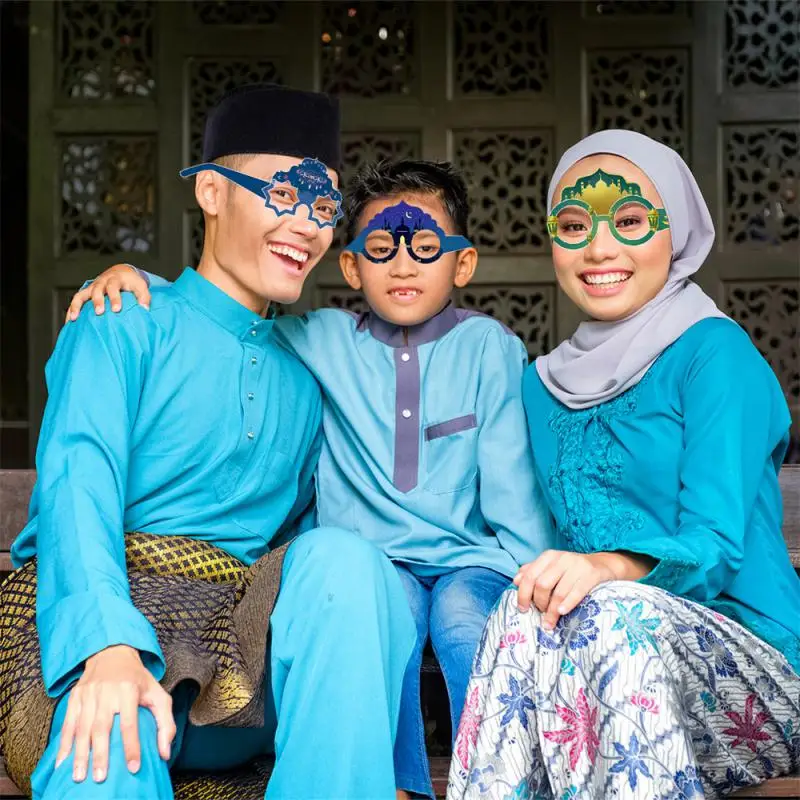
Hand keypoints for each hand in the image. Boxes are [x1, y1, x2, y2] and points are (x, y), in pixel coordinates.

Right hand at [55, 645, 174, 783]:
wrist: (112, 652)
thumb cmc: (137, 678)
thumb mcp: (158, 693)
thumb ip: (165, 722)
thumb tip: (164, 753)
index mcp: (129, 689)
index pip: (130, 723)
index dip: (132, 746)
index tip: (133, 767)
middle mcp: (107, 691)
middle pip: (102, 727)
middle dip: (100, 754)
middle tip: (100, 777)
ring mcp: (88, 694)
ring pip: (82, 728)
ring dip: (80, 754)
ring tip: (79, 776)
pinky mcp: (75, 697)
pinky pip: (67, 724)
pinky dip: (63, 745)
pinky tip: (62, 763)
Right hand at [65, 264, 150, 322]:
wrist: (121, 271)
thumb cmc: (132, 282)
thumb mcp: (141, 286)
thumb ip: (144, 297)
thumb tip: (144, 309)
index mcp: (115, 279)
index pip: (114, 287)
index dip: (115, 298)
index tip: (117, 309)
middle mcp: (102, 282)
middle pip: (97, 290)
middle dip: (97, 301)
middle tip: (99, 312)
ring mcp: (92, 287)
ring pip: (81, 294)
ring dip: (77, 306)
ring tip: (74, 318)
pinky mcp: (87, 292)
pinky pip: (76, 300)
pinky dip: (71, 310)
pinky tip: (69, 321)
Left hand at [513, 550, 652, 629]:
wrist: (603, 565)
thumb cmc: (572, 570)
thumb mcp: (551, 567)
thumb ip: (533, 572)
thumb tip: (516, 581)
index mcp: (548, 557)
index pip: (529, 576)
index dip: (523, 594)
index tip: (523, 609)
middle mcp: (561, 559)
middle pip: (542, 584)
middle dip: (539, 603)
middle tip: (540, 615)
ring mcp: (577, 566)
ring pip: (558, 591)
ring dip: (552, 611)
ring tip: (549, 623)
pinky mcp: (592, 574)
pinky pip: (577, 591)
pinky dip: (568, 603)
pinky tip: (562, 613)